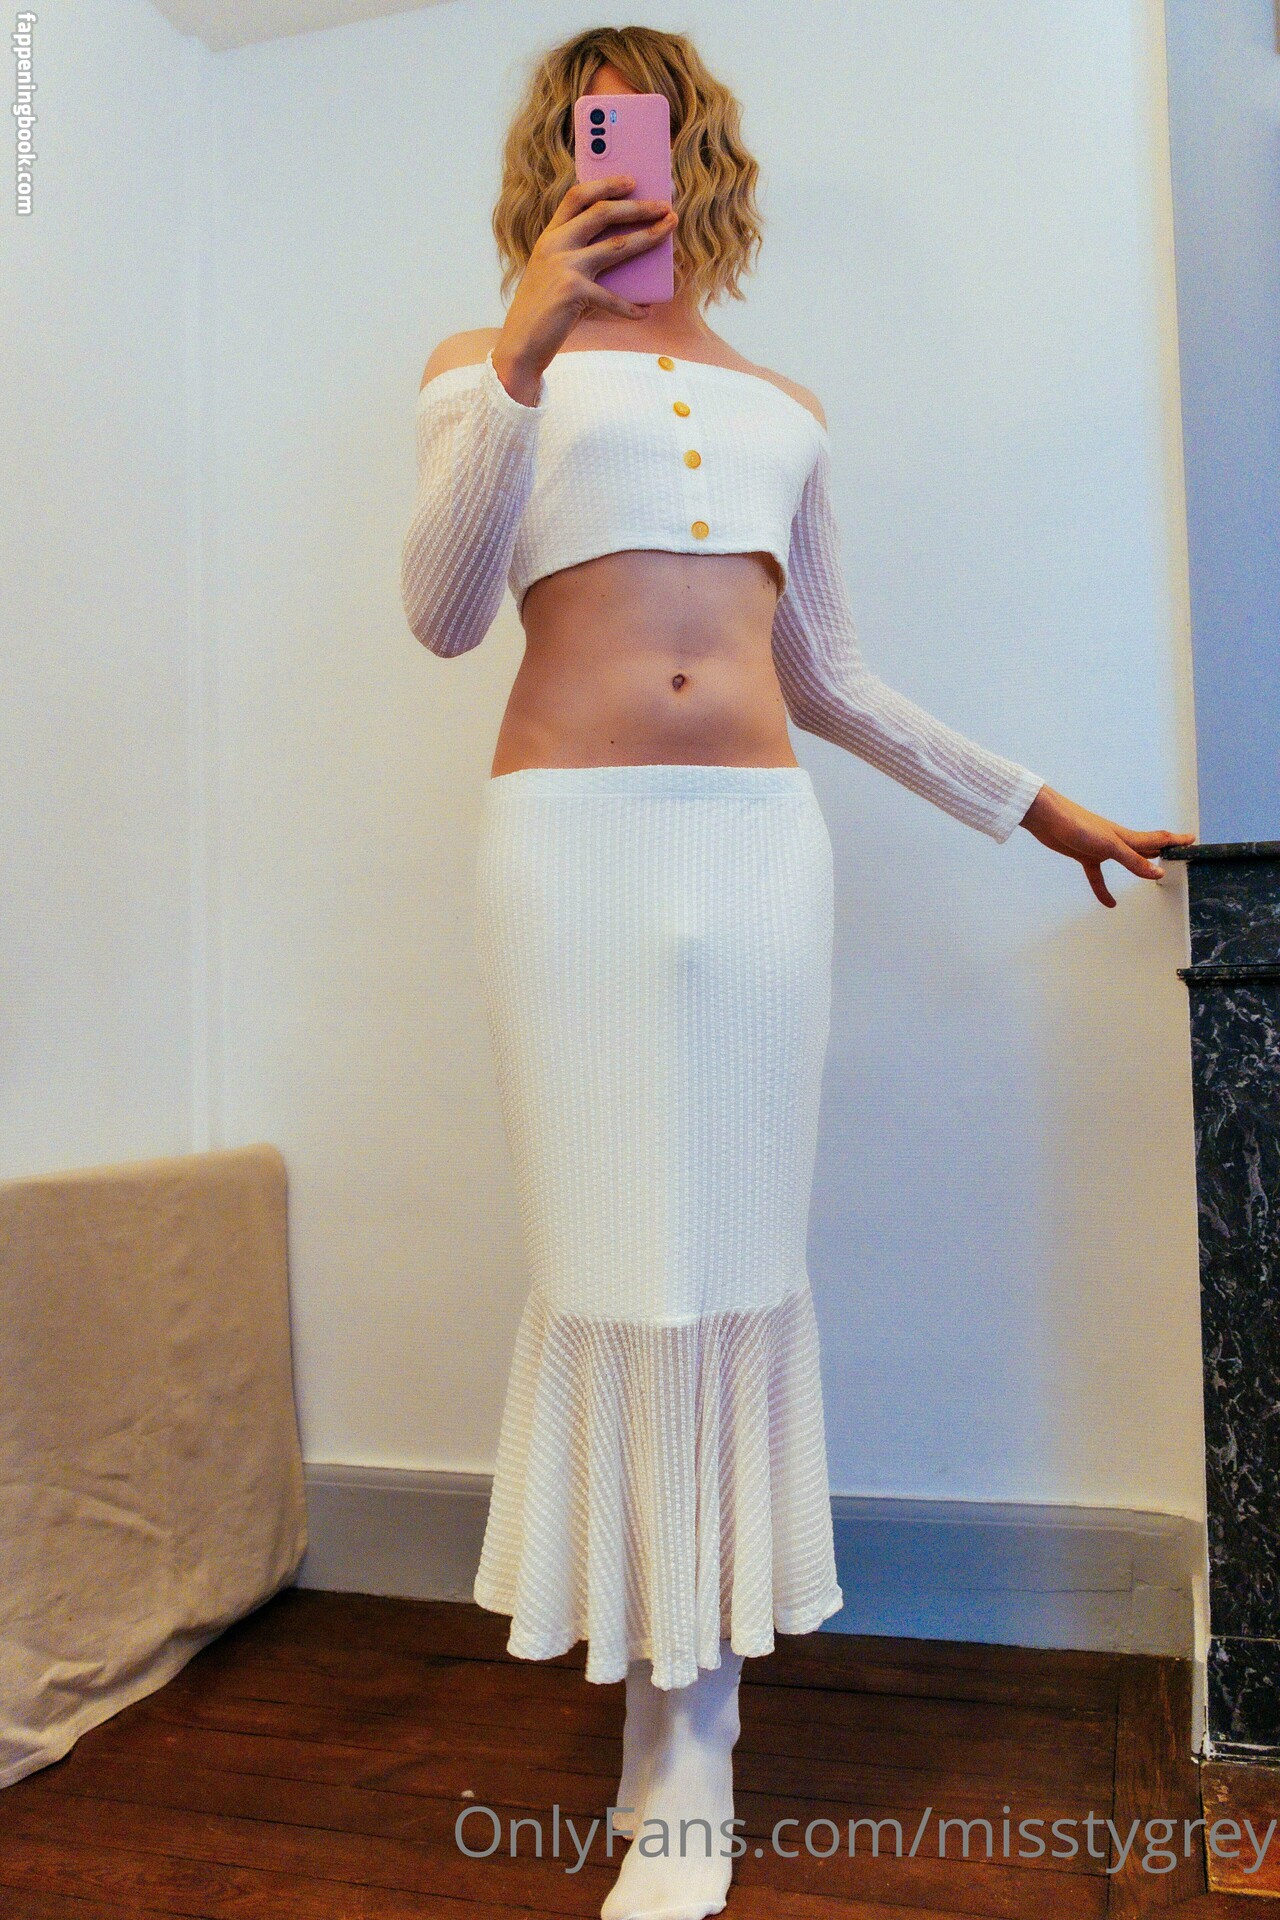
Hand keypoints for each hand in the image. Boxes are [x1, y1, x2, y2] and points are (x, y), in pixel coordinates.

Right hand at [491, 173, 676, 402]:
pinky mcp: (572, 292)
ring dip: (647, 237)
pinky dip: (632, 307)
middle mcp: (555, 245)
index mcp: (550, 236)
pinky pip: (613, 298)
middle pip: (602, 213)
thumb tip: (626, 248)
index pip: (577, 197)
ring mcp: (563, 266)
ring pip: (616, 245)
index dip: (605, 185)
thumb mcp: (556, 275)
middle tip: (664, 206)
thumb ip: (579, 257)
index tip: (632, 180)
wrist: (521, 345)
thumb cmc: (544, 311)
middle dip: (638, 207)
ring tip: (667, 232)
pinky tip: (646, 311)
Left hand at [1019, 784, 1195, 906]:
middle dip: (1163, 849)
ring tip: (1153, 874)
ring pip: (1125, 860)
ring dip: (1139, 867)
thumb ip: (1133, 860)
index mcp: (1126, 836)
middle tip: (1179, 851)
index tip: (1192, 839)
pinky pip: (1097, 876)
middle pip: (1145, 847)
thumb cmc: (1077, 825)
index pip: (1157, 838)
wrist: (1047, 818)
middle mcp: (1116, 841)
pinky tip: (1109, 903)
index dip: (1175, 840)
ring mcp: (1100, 848)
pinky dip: (1103, 889)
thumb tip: (1157, 873)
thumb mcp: (1109, 846)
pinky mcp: (1084, 855)